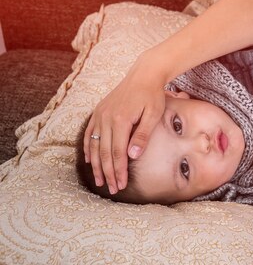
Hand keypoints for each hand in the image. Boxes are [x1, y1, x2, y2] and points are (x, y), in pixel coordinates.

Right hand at [83, 60, 165, 193]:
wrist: (143, 75)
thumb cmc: (153, 95)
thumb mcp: (153, 115)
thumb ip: (143, 135)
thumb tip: (132, 156)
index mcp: (120, 120)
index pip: (117, 153)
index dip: (119, 171)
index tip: (121, 185)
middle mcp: (106, 118)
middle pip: (104, 152)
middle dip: (108, 173)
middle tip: (113, 189)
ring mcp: (100, 115)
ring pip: (94, 145)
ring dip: (97, 165)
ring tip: (100, 181)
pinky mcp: (98, 112)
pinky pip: (89, 134)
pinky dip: (88, 149)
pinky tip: (90, 161)